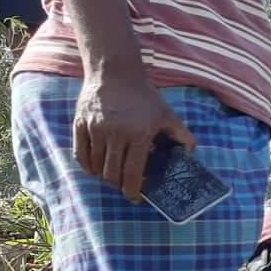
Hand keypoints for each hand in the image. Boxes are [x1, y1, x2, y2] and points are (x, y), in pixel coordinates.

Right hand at [74, 60, 195, 202]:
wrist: (115, 72)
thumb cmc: (144, 95)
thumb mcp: (167, 114)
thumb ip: (181, 135)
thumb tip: (191, 153)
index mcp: (139, 134)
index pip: (133, 172)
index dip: (133, 190)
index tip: (136, 198)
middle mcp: (115, 134)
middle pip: (112, 174)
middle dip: (119, 186)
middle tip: (125, 187)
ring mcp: (95, 129)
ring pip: (95, 166)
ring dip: (104, 177)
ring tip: (113, 176)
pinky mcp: (80, 124)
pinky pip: (80, 155)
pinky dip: (87, 166)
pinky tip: (96, 168)